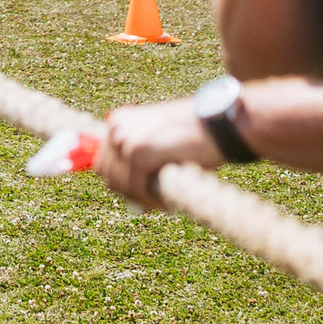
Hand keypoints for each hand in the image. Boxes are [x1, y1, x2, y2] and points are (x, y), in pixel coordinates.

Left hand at [93, 99, 219, 209]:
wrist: (218, 123)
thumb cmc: (194, 133)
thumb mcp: (160, 139)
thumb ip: (141, 158)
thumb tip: (129, 195)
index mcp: (119, 120)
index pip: (104, 160)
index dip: (119, 181)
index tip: (137, 194)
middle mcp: (117, 127)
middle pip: (107, 173)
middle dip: (127, 191)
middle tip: (149, 203)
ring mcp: (125, 139)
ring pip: (120, 183)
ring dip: (139, 197)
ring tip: (162, 203)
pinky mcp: (138, 153)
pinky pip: (135, 187)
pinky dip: (149, 199)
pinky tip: (166, 202)